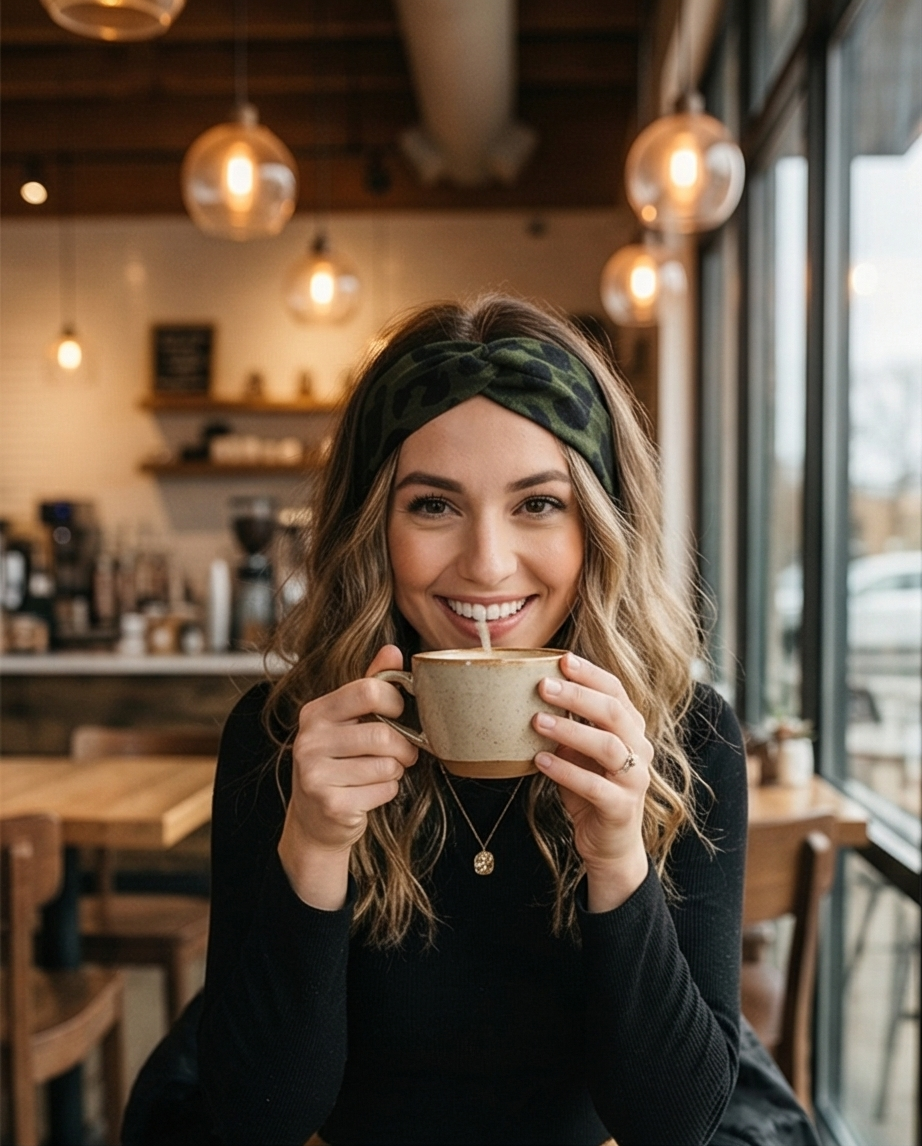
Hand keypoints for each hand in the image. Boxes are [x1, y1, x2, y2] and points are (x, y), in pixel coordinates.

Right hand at [278, 645, 416, 908]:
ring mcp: (315, 774)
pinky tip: (370, 793)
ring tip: (382, 773)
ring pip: (386, 765)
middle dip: (403, 747)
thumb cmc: (338, 763)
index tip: (399, 713)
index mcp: (315, 712)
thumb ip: (369, 685)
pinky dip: (388, 792)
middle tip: (404, 754)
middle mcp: (309, 740)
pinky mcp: (330, 804)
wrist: (314, 821)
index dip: (395, 701)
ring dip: (395, 771)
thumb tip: (393, 650)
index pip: (367, 689)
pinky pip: (383, 790)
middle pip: (382, 734)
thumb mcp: (348, 721)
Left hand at [532, 652, 651, 911]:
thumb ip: (567, 727)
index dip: (590, 673)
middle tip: (543, 686)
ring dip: (570, 730)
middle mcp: (640, 749)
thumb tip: (533, 697)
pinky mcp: (622, 808)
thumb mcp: (577, 753)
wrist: (610, 845)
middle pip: (614, 712)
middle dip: (577, 695)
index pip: (616, 691)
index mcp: (631, 729)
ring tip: (537, 721)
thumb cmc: (591, 790)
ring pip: (607, 746)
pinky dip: (566, 770)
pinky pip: (594, 785)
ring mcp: (635, 779)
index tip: (561, 659)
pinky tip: (541, 761)